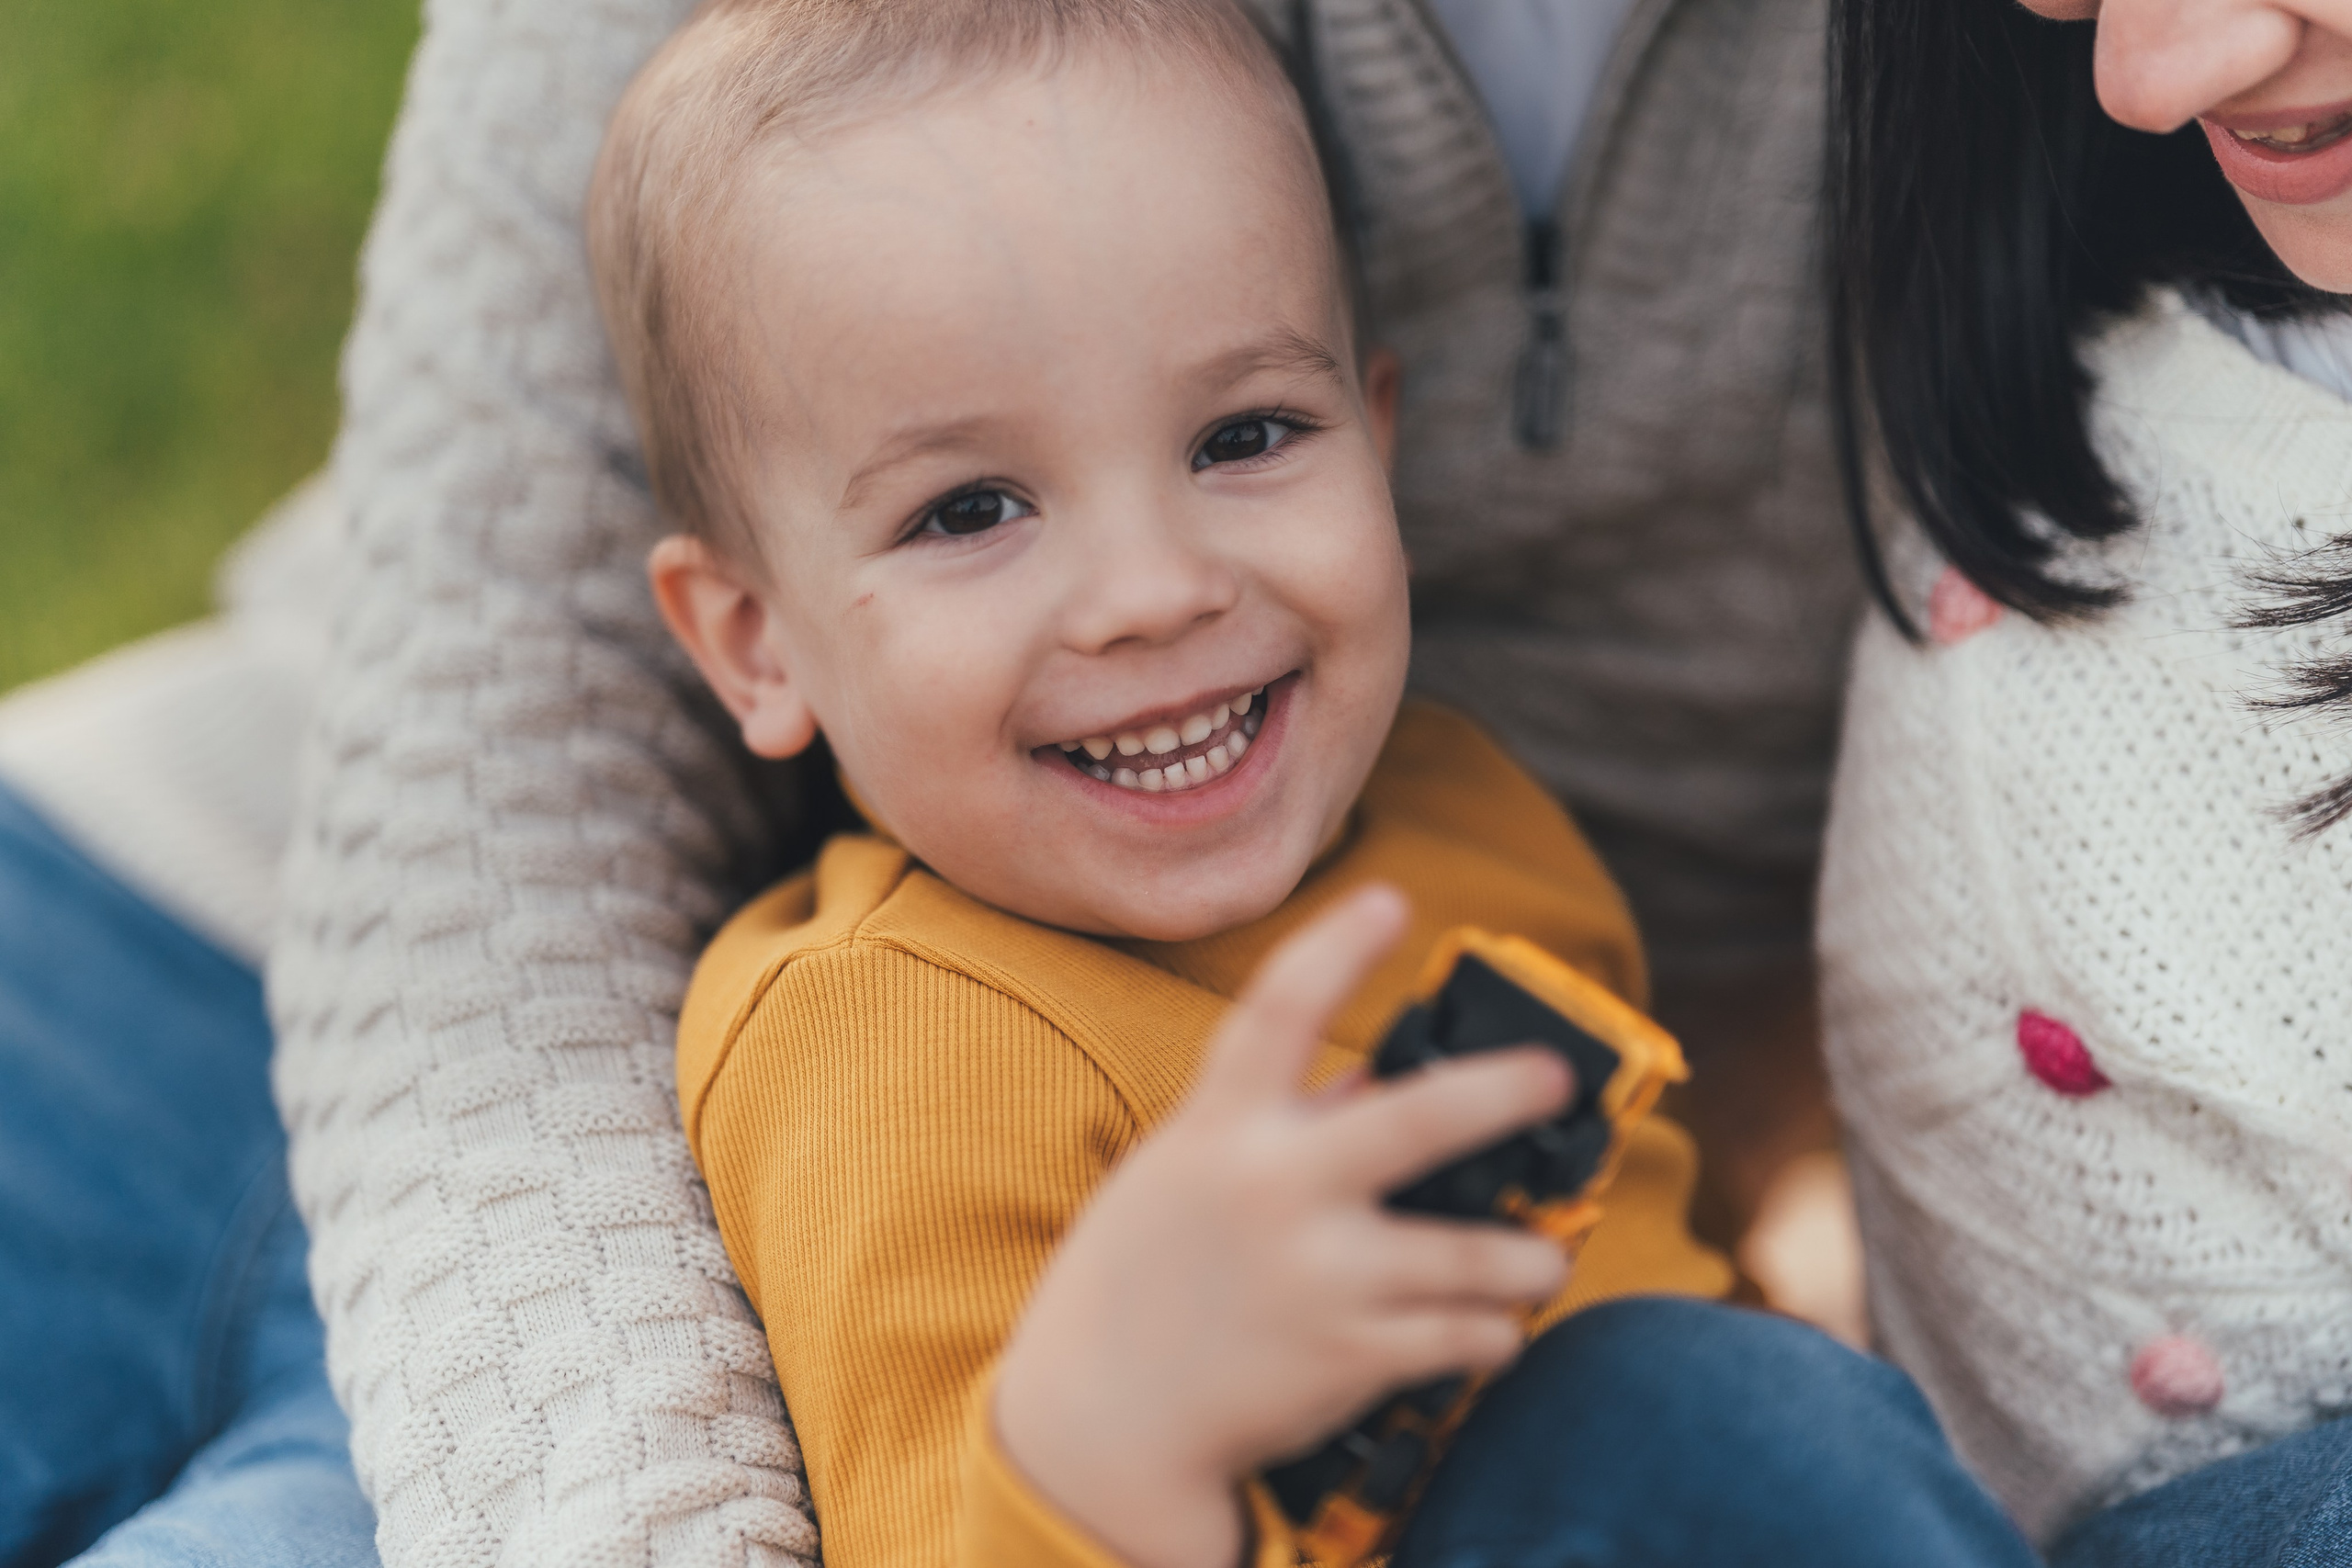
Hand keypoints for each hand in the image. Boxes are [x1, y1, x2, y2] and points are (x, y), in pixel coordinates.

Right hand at [993, 886, 1575, 1567]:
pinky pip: (1466, 1336)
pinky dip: (1493, 1333)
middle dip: (1504, 1092)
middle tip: (1556, 1077)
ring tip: (1545, 1257)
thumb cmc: (1140, 1280)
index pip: (1279, 1010)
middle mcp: (1274, 1191)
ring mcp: (1318, 1276)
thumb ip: (1274, 1126)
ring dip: (1532, 1258)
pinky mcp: (1349, 1355)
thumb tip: (1371, 1085)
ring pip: (1477, 1256)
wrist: (1099, 1420)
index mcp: (1220, 1129)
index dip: (1336, 946)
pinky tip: (1492, 1330)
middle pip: (1418, 1120)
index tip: (1390, 900)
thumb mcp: (1183, 1175)